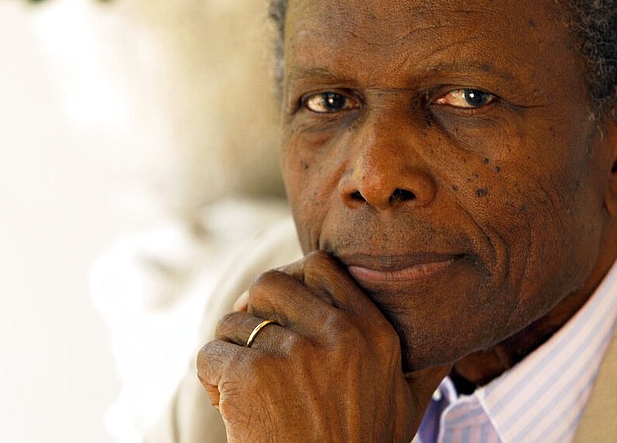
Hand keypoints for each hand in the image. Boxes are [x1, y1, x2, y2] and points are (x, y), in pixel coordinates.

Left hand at [197, 251, 449, 442]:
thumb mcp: (405, 399)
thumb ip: (423, 356)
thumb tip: (461, 325)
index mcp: (373, 330)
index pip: (319, 266)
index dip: (291, 281)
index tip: (281, 310)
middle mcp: (338, 335)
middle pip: (268, 284)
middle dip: (252, 311)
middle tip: (252, 343)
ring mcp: (293, 354)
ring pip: (233, 321)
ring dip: (230, 349)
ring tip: (244, 386)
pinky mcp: (251, 377)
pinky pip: (210, 353)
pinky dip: (211, 376)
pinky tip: (228, 404)